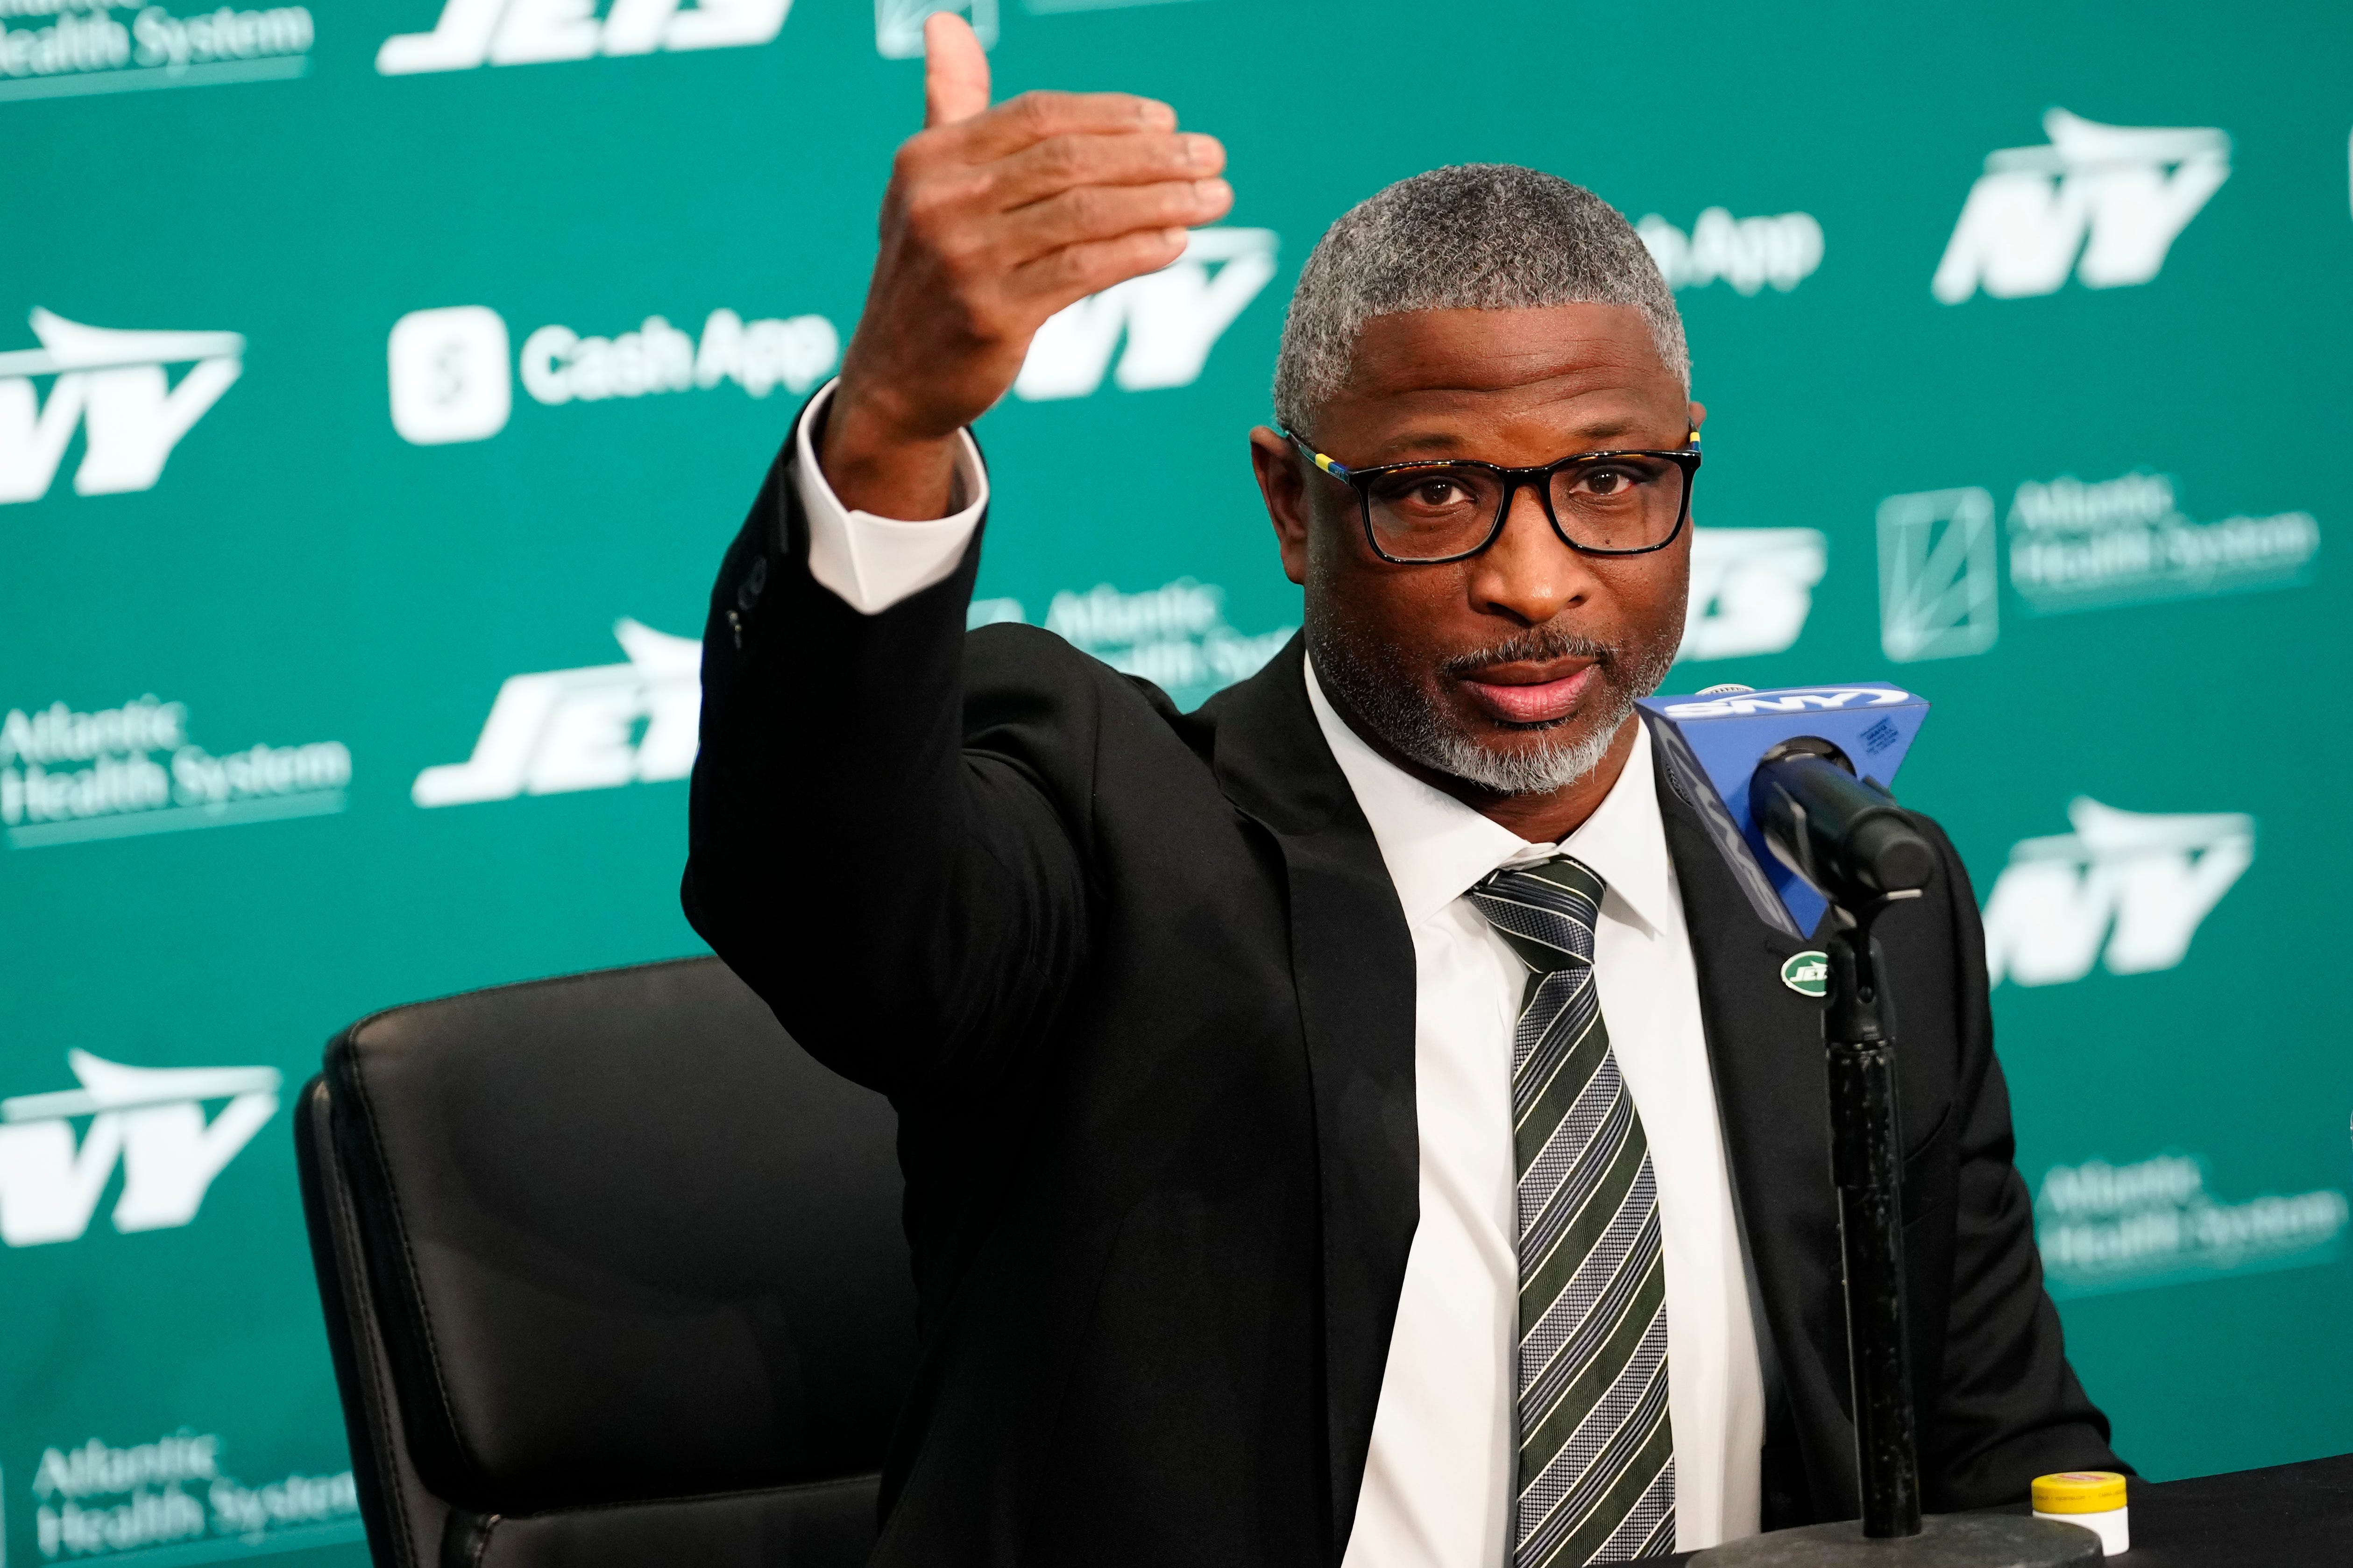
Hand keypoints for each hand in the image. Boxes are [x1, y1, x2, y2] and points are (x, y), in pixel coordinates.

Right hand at [819, 12, 1230, 518]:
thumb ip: (951, 105)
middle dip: (1152, 156)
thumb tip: (946, 22)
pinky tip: (1177, 241)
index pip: (1039, 116)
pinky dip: (1137, 252)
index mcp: (930, 158)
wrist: (894, 379)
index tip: (1167, 122)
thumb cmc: (929, 272)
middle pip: (1069, 160)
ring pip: (1085, 214)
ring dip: (1162, 202)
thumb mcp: (927, 185)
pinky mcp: (991, 316)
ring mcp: (965, 260)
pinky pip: (1083, 270)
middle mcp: (942, 203)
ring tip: (1214, 198)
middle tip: (1212, 156)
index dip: (1110, 115)